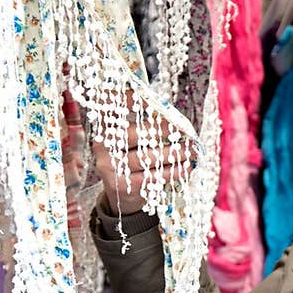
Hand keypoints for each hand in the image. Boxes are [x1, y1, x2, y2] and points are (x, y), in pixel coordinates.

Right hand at [90, 91, 187, 216]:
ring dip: (172, 153)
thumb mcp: (131, 139)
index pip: (115, 107)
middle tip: (184, 130)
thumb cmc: (132, 158)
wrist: (121, 194)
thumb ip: (143, 123)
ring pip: (146, 157)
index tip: (155, 99)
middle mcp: (102, 146)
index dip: (132, 99)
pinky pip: (151, 177)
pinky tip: (185, 168)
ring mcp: (110, 166)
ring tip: (190, 150)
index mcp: (103, 127)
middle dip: (164, 131)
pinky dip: (171, 172)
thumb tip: (167, 109)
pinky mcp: (121, 186)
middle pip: (136, 134)